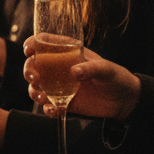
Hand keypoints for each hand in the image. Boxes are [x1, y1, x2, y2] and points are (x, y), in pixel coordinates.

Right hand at [24, 40, 139, 119]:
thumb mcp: (106, 69)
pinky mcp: (62, 102)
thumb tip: (74, 72)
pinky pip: (48, 105)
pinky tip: (54, 110)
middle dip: (29, 71)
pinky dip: (47, 109)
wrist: (124, 102)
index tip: (28, 50)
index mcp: (68, 53)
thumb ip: (91, 69)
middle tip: (35, 79)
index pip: (44, 43)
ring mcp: (59, 85)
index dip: (32, 44)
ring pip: (36, 86)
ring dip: (34, 92)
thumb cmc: (116, 78)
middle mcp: (59, 68)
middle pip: (34, 65)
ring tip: (43, 98)